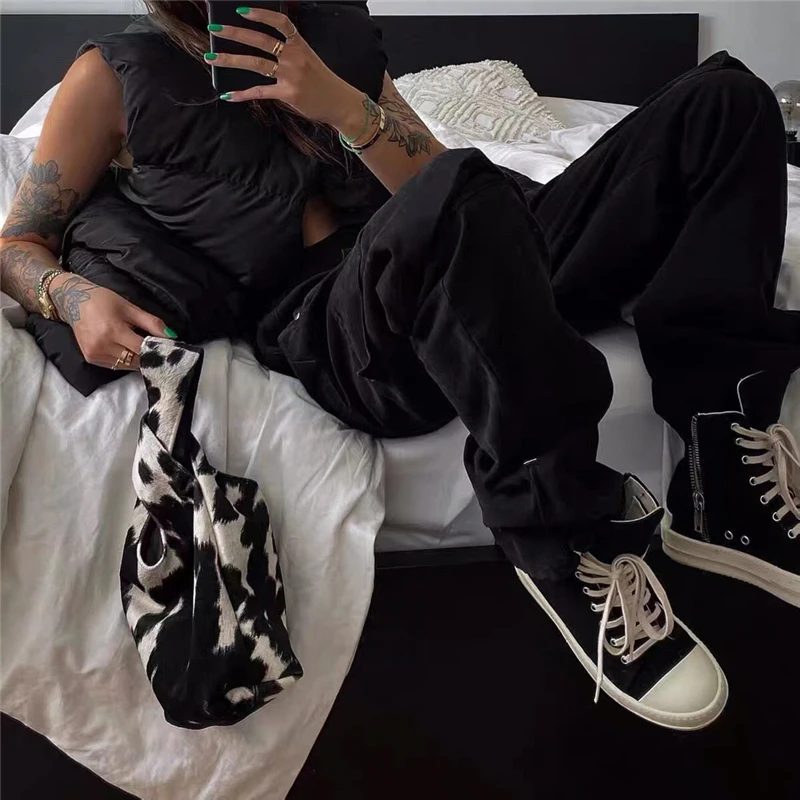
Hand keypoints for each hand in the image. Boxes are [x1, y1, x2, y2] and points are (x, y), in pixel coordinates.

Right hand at [48, 272, 174, 370]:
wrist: (73, 301)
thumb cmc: (104, 301)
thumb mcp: (130, 308)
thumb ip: (151, 323)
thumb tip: (171, 336)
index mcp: (113, 331)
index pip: (142, 349)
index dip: (156, 350)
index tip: (167, 349)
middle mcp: (102, 346)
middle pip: (135, 360)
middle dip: (148, 357)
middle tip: (158, 351)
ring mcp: (95, 354)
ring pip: (126, 366)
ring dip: (137, 361)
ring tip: (144, 351)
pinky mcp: (90, 359)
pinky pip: (115, 366)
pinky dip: (125, 361)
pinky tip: (128, 351)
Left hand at [206, 7, 364, 131]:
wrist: (339, 103)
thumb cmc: (321, 81)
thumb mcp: (309, 59)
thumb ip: (288, 52)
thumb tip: (260, 49)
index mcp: (300, 44)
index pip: (280, 23)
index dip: (260, 15)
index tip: (241, 11)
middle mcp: (294, 57)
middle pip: (260, 41)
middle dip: (234, 34)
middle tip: (214, 29)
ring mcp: (290, 75)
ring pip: (255, 63)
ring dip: (230, 60)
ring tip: (212, 57)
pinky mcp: (287, 94)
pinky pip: (260, 91)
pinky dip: (243, 93)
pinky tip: (229, 94)